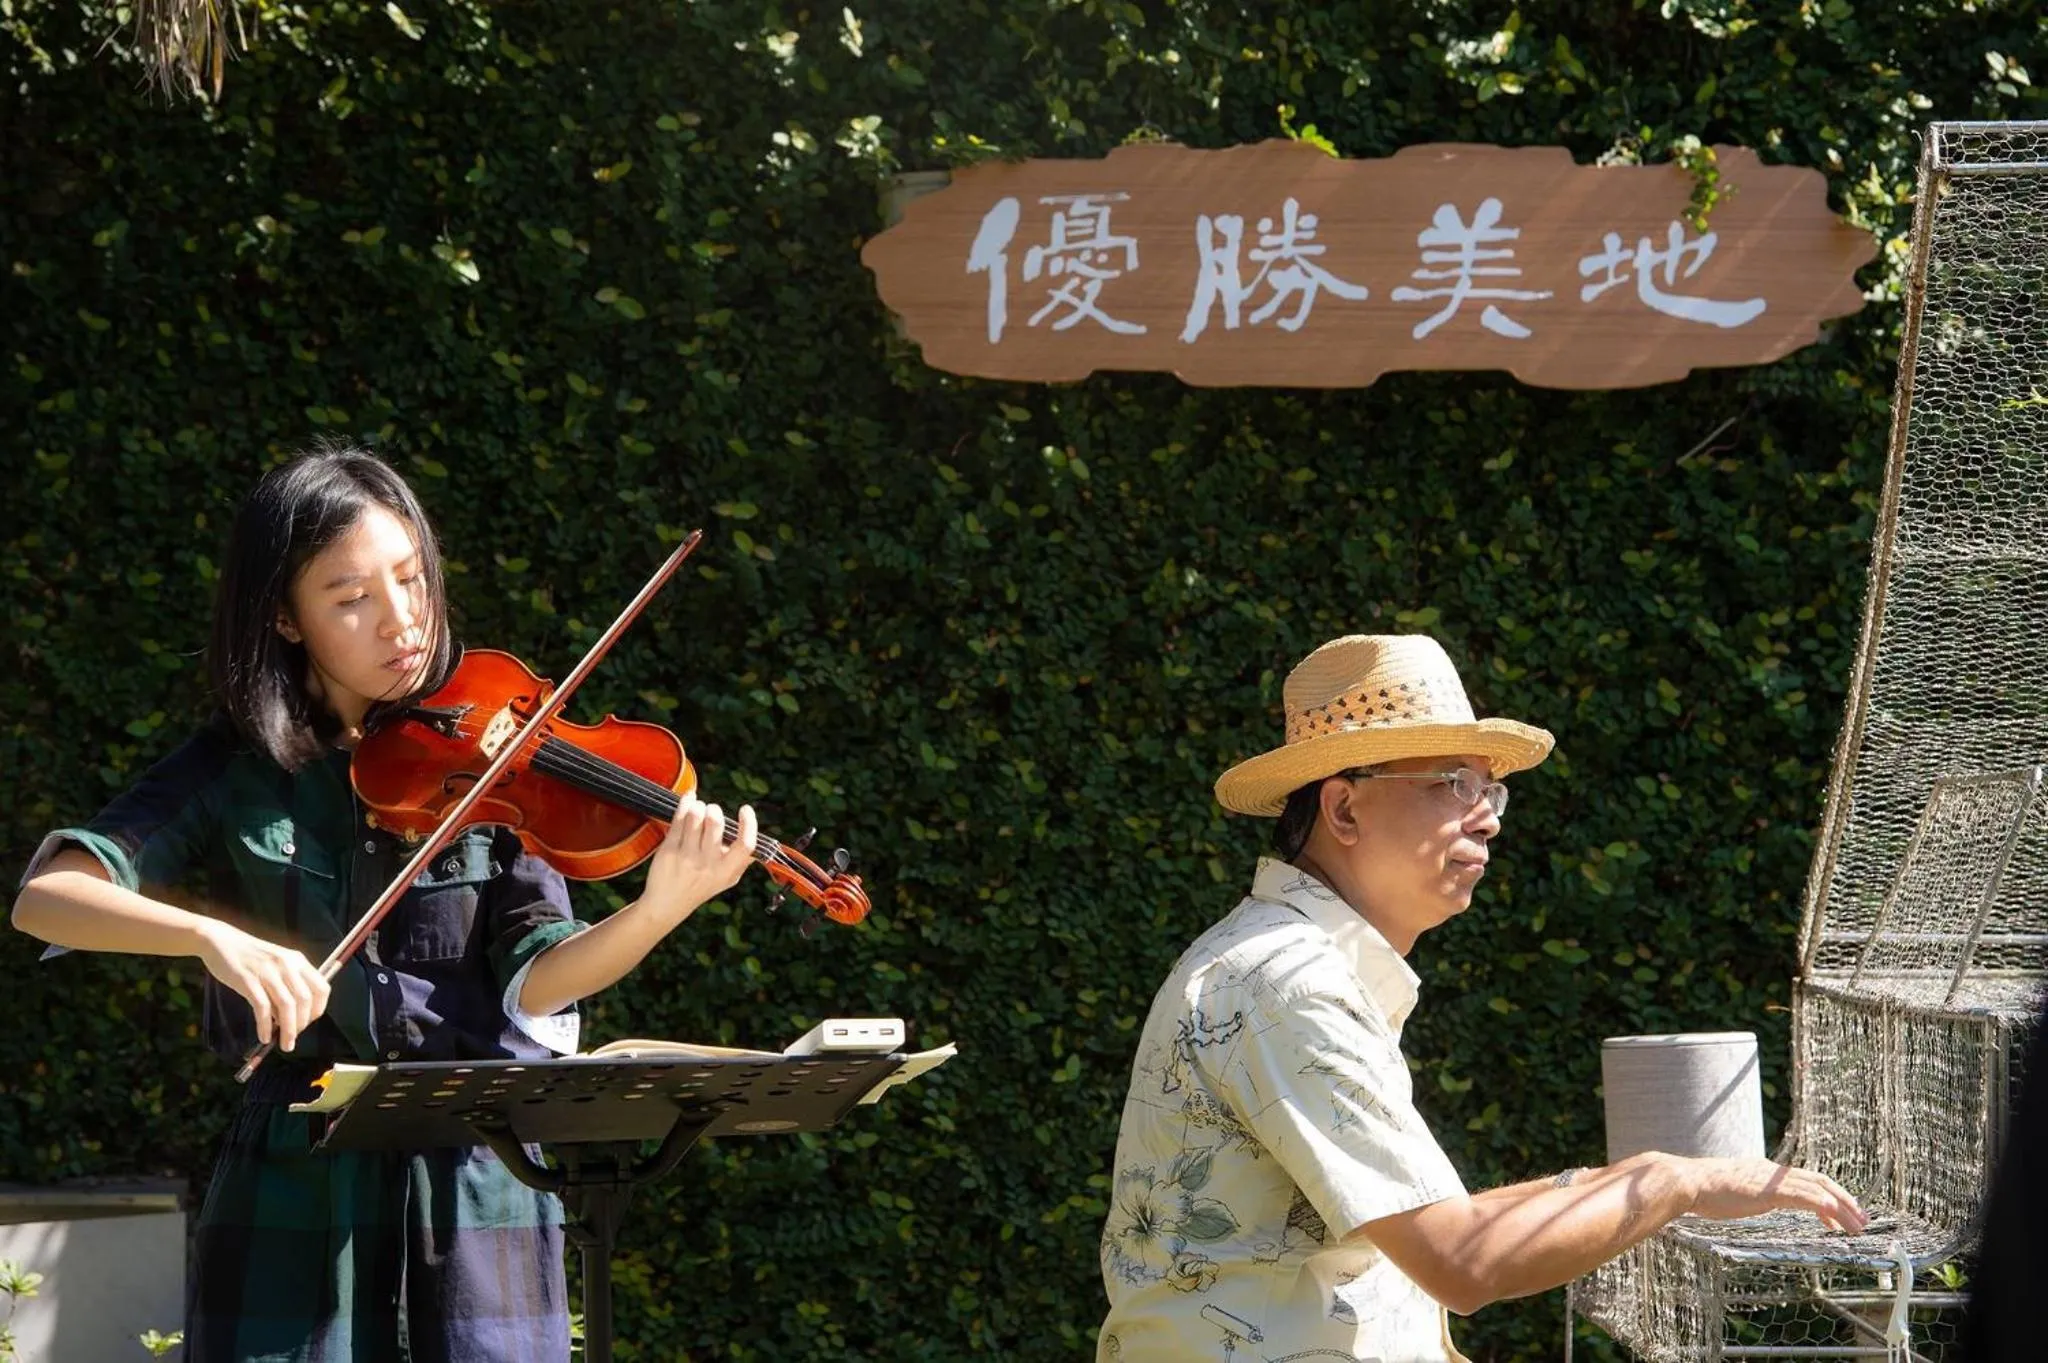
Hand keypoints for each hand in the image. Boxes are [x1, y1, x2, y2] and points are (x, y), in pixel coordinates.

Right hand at [193, 919, 331, 1050]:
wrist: (221, 941)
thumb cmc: (251, 957)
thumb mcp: (278, 963)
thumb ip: (289, 984)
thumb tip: (295, 1017)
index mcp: (298, 960)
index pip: (321, 988)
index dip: (318, 1010)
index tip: (308, 1023)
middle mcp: (286, 964)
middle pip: (305, 1000)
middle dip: (302, 1024)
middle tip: (294, 1038)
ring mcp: (267, 972)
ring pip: (287, 1006)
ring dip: (289, 1030)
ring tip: (285, 1045)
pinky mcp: (248, 980)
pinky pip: (263, 1008)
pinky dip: (265, 1026)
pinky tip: (264, 1036)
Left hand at [641, 795, 757, 925]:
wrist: (667, 904)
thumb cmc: (701, 886)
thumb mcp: (727, 879)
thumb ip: (742, 860)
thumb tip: (760, 841)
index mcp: (727, 871)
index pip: (745, 845)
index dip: (749, 824)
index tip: (745, 809)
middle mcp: (708, 864)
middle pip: (716, 822)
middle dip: (714, 809)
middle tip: (712, 810)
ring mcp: (687, 857)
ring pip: (695, 816)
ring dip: (698, 806)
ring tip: (698, 809)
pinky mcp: (669, 850)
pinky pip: (679, 819)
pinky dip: (685, 804)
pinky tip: (688, 800)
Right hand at [1683, 1156, 1867, 1232]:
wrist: (1686, 1182)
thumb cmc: (1699, 1190)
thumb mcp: (1728, 1192)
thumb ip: (1741, 1194)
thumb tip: (1739, 1200)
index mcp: (1763, 1171)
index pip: (1803, 1180)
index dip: (1825, 1194)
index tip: (1838, 1214)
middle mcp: (1772, 1172)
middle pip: (1819, 1181)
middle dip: (1844, 1199)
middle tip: (1861, 1218)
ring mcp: (1771, 1180)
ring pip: (1818, 1190)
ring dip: (1842, 1208)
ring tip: (1857, 1226)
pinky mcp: (1770, 1191)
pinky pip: (1806, 1198)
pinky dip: (1825, 1207)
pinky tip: (1836, 1219)